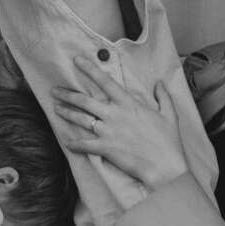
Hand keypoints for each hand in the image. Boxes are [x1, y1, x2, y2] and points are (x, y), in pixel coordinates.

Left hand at [52, 54, 187, 189]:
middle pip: (85, 101)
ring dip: (66, 113)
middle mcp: (114, 114)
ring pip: (80, 119)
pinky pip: (84, 144)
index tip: (76, 60)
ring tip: (55, 109)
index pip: (105, 81)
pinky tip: (66, 141)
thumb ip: (163, 96)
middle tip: (55, 90)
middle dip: (67, 94)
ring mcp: (108, 131)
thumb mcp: (169, 114)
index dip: (89, 69)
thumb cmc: (168, 140)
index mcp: (128, 103)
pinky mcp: (105, 148)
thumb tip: (159, 83)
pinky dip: (74, 143)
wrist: (164, 165)